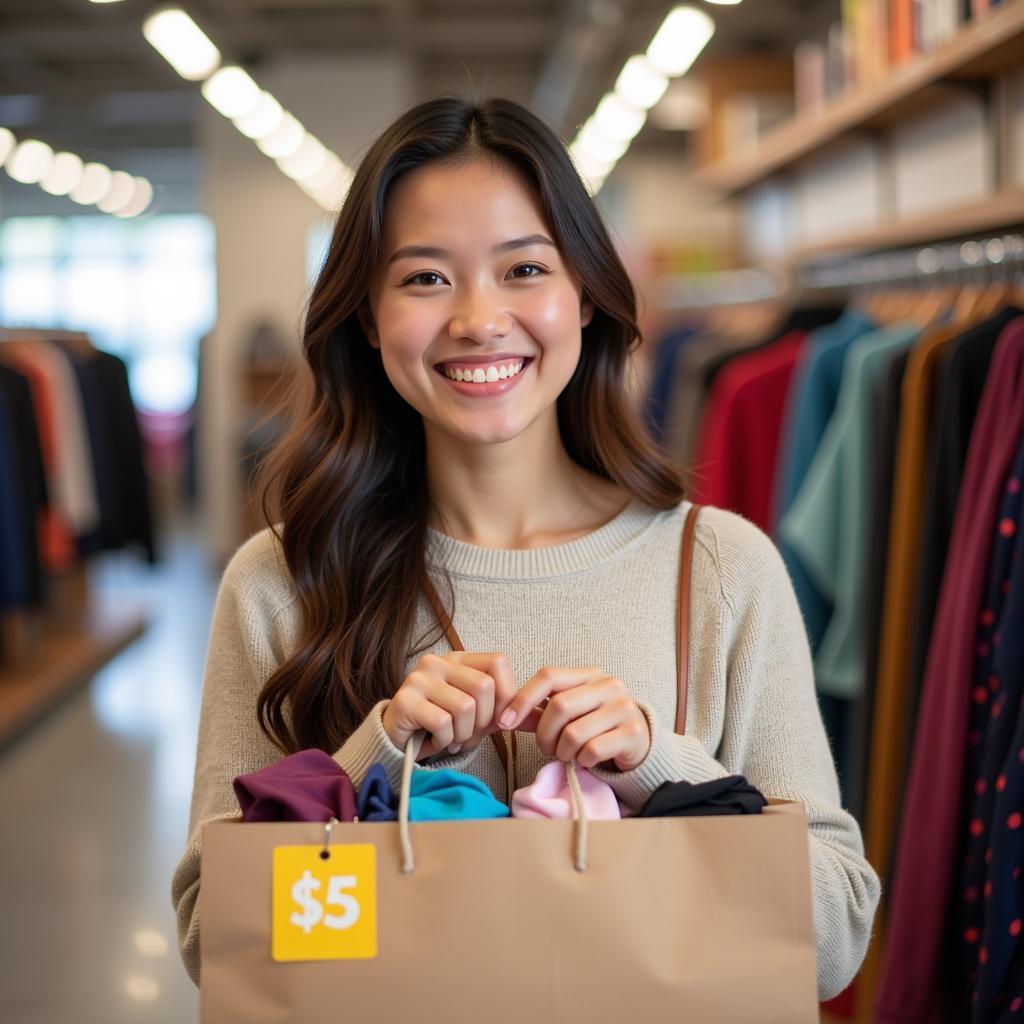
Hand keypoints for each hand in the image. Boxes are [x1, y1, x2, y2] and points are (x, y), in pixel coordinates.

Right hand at [382, 652, 515, 759]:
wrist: (399, 740)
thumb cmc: (443, 725)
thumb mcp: (480, 716)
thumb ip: (509, 712)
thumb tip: (545, 714)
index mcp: (459, 659)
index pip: (498, 662)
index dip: (505, 694)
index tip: (497, 719)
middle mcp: (438, 662)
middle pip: (484, 687)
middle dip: (483, 721)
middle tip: (469, 734)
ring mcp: (419, 678)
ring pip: (465, 707)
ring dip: (464, 734)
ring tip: (452, 739)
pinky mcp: (405, 700)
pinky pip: (444, 723)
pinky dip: (446, 741)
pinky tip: (437, 741)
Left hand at [497, 667, 650, 770]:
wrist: (638, 742)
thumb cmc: (596, 725)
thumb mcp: (572, 711)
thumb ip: (543, 709)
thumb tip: (506, 716)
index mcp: (589, 674)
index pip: (548, 676)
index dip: (522, 699)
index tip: (505, 722)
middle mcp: (609, 685)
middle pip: (559, 706)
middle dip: (544, 734)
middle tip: (546, 748)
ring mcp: (623, 707)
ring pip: (574, 733)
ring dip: (563, 752)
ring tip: (568, 754)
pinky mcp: (634, 733)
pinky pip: (593, 750)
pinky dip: (582, 761)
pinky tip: (587, 760)